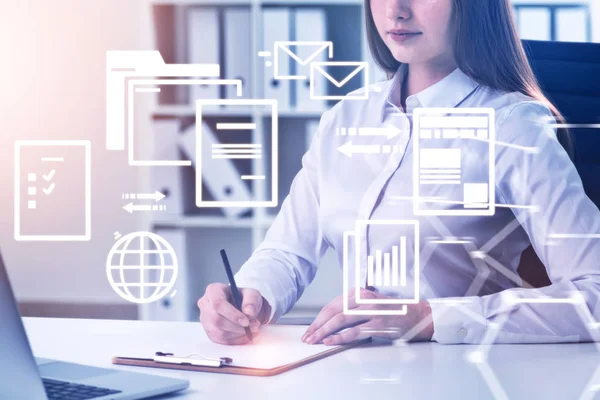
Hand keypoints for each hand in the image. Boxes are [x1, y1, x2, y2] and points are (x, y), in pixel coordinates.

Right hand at [198, 283, 271, 344]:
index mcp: (213, 290)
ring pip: (218, 332)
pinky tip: (245, 336)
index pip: (218, 303)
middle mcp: (205, 304)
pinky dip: (235, 340)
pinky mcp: (209, 332)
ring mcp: (205, 319)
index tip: (246, 321)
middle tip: (254, 326)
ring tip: (252, 330)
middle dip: (237, 326)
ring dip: (237, 334)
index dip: (232, 314)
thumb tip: (249, 313)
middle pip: (216, 319)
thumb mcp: (252, 294)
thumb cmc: (245, 299)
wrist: (244, 309)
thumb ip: (252, 301)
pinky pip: (220, 340)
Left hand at [301, 288, 432, 345]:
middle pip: (333, 312)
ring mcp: (371, 311)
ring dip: (324, 332)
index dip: (318, 318)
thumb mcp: (369, 302)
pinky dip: (340, 337)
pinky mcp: (378, 324)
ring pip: (340, 320)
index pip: (331, 305)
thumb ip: (352, 307)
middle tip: (308, 336)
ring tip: (315, 340)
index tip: (310, 328)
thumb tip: (330, 320)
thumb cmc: (391, 310)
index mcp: (358, 292)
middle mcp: (363, 299)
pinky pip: (354, 331)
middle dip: (317, 326)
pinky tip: (330, 341)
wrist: (416, 314)